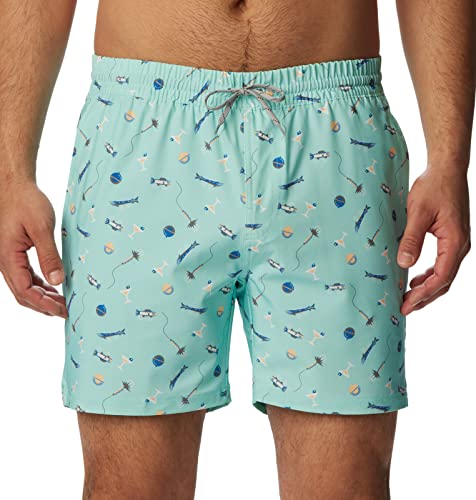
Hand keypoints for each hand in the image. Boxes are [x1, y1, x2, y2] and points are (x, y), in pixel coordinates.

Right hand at [0, 180, 67, 317]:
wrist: (13, 185)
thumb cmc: (26, 202)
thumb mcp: (41, 228)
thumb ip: (49, 255)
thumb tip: (57, 280)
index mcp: (9, 257)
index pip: (25, 291)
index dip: (44, 304)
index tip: (62, 310)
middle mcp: (5, 261)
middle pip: (22, 294)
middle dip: (44, 306)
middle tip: (66, 311)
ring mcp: (8, 258)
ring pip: (23, 286)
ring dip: (42, 297)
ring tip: (62, 303)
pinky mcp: (14, 253)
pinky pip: (25, 275)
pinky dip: (39, 285)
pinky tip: (53, 287)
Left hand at [397, 168, 470, 314]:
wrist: (446, 170)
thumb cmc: (433, 187)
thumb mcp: (418, 213)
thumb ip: (412, 239)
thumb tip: (404, 264)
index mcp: (455, 242)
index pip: (441, 277)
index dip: (423, 294)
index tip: (406, 305)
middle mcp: (460, 246)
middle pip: (444, 282)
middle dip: (425, 297)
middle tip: (404, 309)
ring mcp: (458, 243)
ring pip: (445, 275)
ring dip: (427, 288)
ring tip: (408, 298)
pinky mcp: (452, 239)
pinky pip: (443, 264)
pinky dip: (430, 275)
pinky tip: (415, 279)